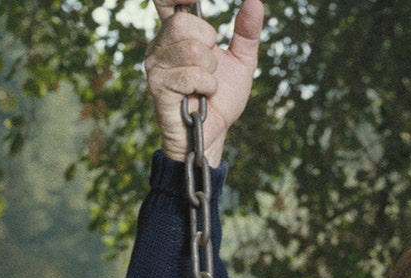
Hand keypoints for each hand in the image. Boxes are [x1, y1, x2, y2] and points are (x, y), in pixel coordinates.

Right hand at [146, 0, 262, 164]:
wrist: (215, 132)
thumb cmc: (222, 97)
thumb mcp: (242, 62)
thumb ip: (247, 32)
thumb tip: (255, 2)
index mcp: (177, 35)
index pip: (165, 1)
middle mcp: (160, 45)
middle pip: (185, 23)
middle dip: (210, 45)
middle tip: (210, 66)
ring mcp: (155, 64)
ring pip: (193, 49)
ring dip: (211, 71)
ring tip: (205, 85)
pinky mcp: (157, 85)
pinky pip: (192, 74)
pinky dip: (207, 87)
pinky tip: (201, 96)